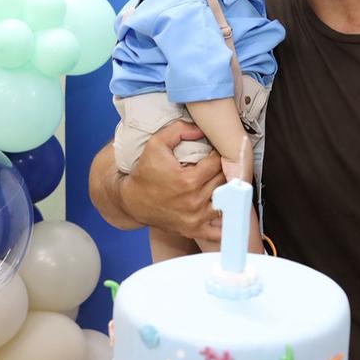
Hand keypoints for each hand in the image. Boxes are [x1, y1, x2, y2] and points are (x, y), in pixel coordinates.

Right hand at [121, 121, 224, 240]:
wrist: (132, 201)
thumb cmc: (145, 172)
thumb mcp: (156, 144)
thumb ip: (179, 130)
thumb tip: (201, 129)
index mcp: (188, 180)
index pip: (218, 164)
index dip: (219, 156)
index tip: (214, 153)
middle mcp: (194, 201)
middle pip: (225, 182)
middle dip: (225, 172)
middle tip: (221, 167)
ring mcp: (195, 218)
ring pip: (227, 202)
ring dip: (228, 192)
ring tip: (223, 183)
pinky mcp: (194, 230)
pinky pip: (219, 231)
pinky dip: (226, 222)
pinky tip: (225, 210)